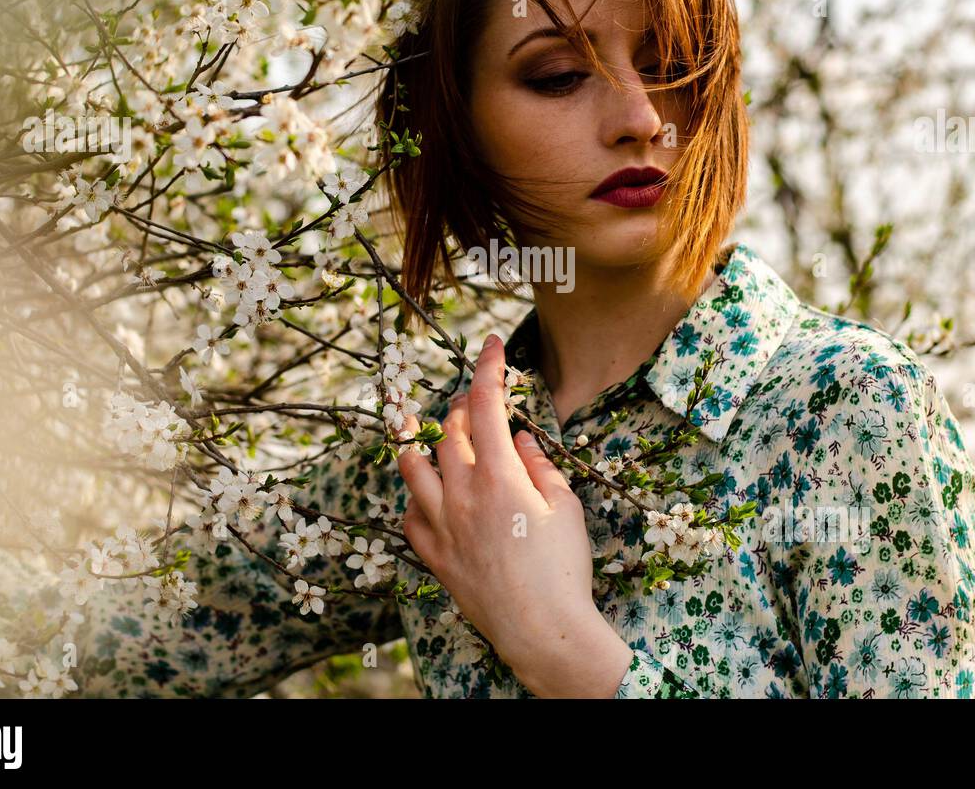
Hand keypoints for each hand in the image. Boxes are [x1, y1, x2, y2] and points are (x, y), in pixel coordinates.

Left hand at [395, 332, 631, 696]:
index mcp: (498, 474)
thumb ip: (540, 465)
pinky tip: (422, 493)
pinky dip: (414, 497)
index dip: (487, 366)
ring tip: (415, 424)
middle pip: (448, 430)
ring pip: (411, 467)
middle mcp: (461, 493)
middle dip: (460, 404)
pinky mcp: (433, 556)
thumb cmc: (562, 569)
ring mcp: (441, 525)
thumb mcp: (566, 508)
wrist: (541, 629)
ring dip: (415, 440)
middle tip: (474, 399)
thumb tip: (522, 437)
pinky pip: (408, 516)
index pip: (485, 403)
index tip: (491, 343)